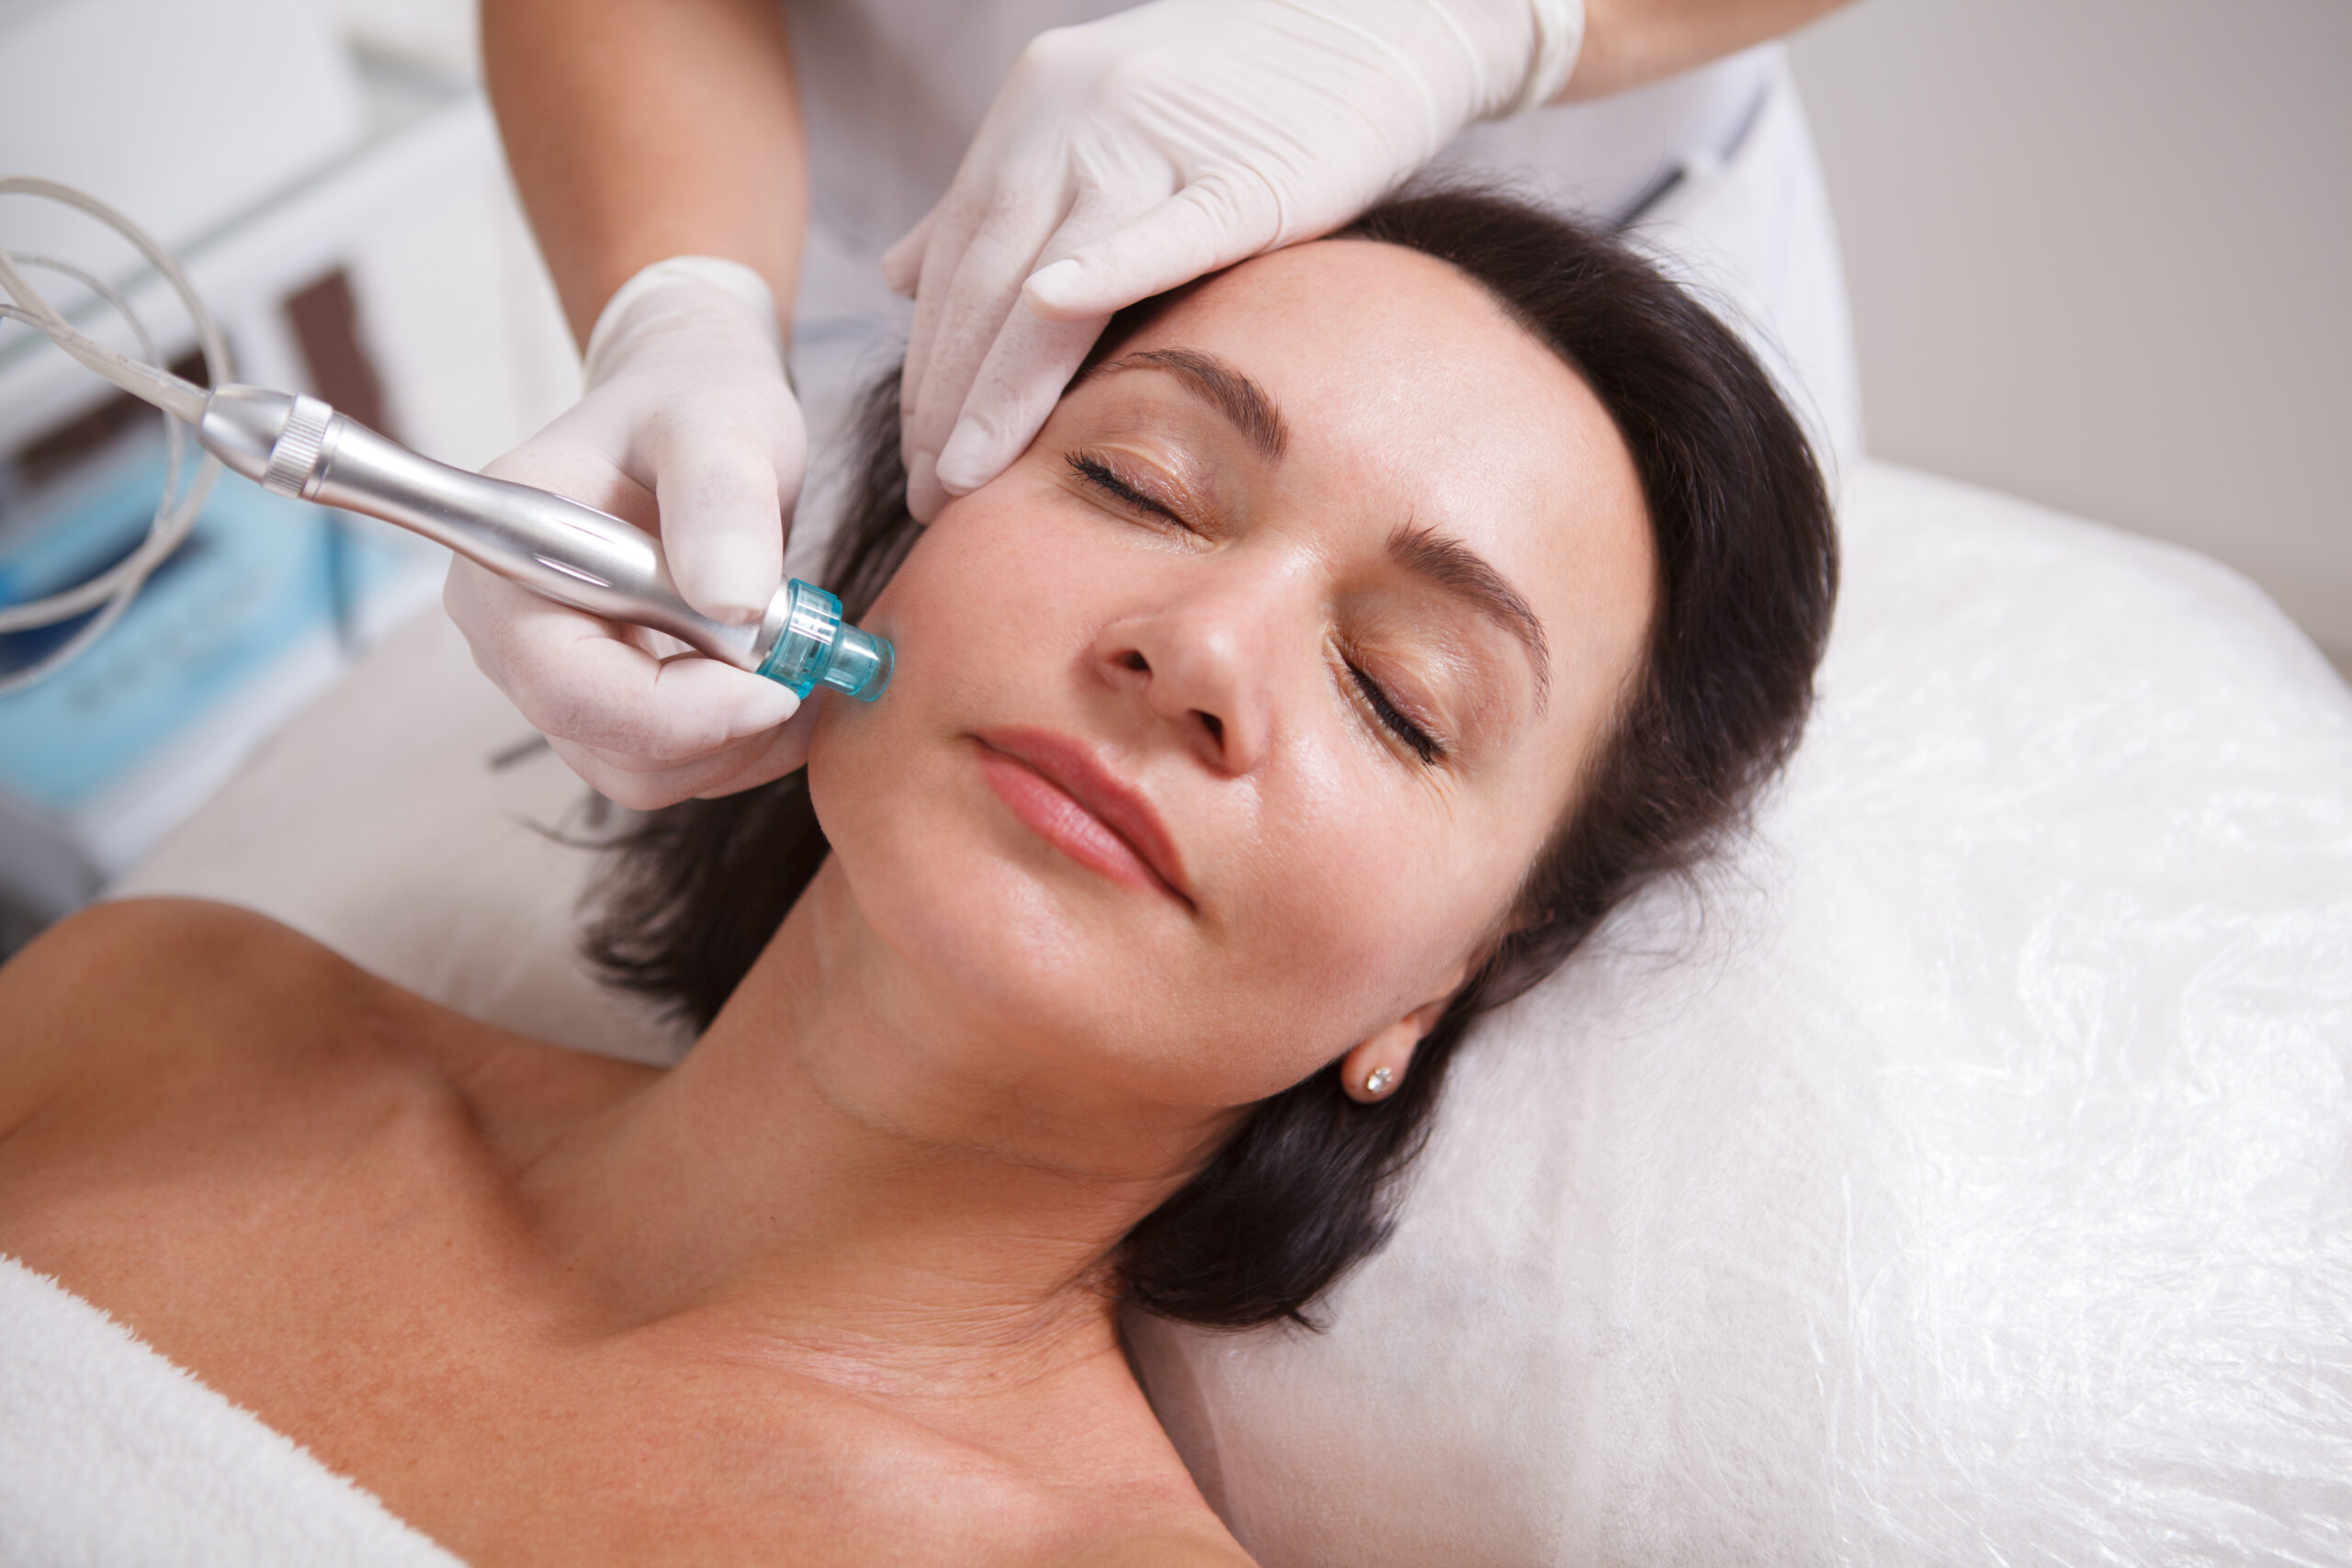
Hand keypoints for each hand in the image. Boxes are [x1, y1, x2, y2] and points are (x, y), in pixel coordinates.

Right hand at [446, 258, 817, 808]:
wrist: (692, 409)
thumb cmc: (697, 399)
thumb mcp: (722, 422)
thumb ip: (722, 499)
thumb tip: (731, 602)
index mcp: (508, 555)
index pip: (567, 685)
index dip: (679, 711)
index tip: (781, 685)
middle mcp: (507, 629)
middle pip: (606, 745)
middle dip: (722, 726)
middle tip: (806, 663)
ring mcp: (550, 672)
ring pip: (642, 772)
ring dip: (739, 743)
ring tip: (801, 662)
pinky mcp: (602, 699)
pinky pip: (669, 765)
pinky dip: (739, 744)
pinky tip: (784, 681)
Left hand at [883, 0, 1583, 520]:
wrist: (1372, 19)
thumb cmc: (1237, 97)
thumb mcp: (1093, 132)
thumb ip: (998, 208)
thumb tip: (895, 276)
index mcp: (1032, 112)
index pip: (958, 266)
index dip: (927, 371)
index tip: (913, 461)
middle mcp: (1071, 114)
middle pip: (986, 282)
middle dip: (946, 400)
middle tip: (929, 499)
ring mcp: (1154, 134)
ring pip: (1051, 274)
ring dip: (999, 388)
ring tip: (972, 479)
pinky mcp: (1247, 166)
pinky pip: (1167, 228)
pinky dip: (1106, 268)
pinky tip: (1052, 313)